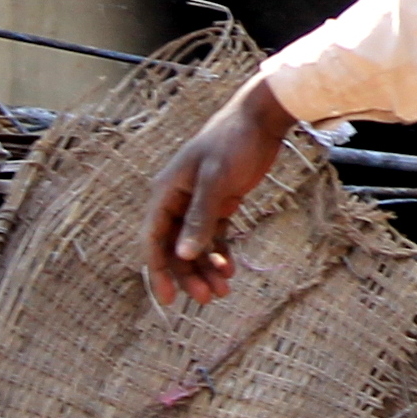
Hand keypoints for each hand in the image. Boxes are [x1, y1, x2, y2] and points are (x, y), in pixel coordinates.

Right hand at [145, 77, 296, 304]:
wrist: (262, 118)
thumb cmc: (234, 143)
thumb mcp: (217, 180)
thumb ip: (200, 217)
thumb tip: (183, 255)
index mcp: (166, 192)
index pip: (154, 239)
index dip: (158, 271)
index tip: (168, 300)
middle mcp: (178, 199)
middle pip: (176, 247)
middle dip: (189, 274)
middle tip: (208, 299)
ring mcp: (199, 200)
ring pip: (196, 244)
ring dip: (206, 267)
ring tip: (224, 290)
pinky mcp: (220, 200)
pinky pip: (214, 234)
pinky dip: (220, 252)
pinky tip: (230, 269)